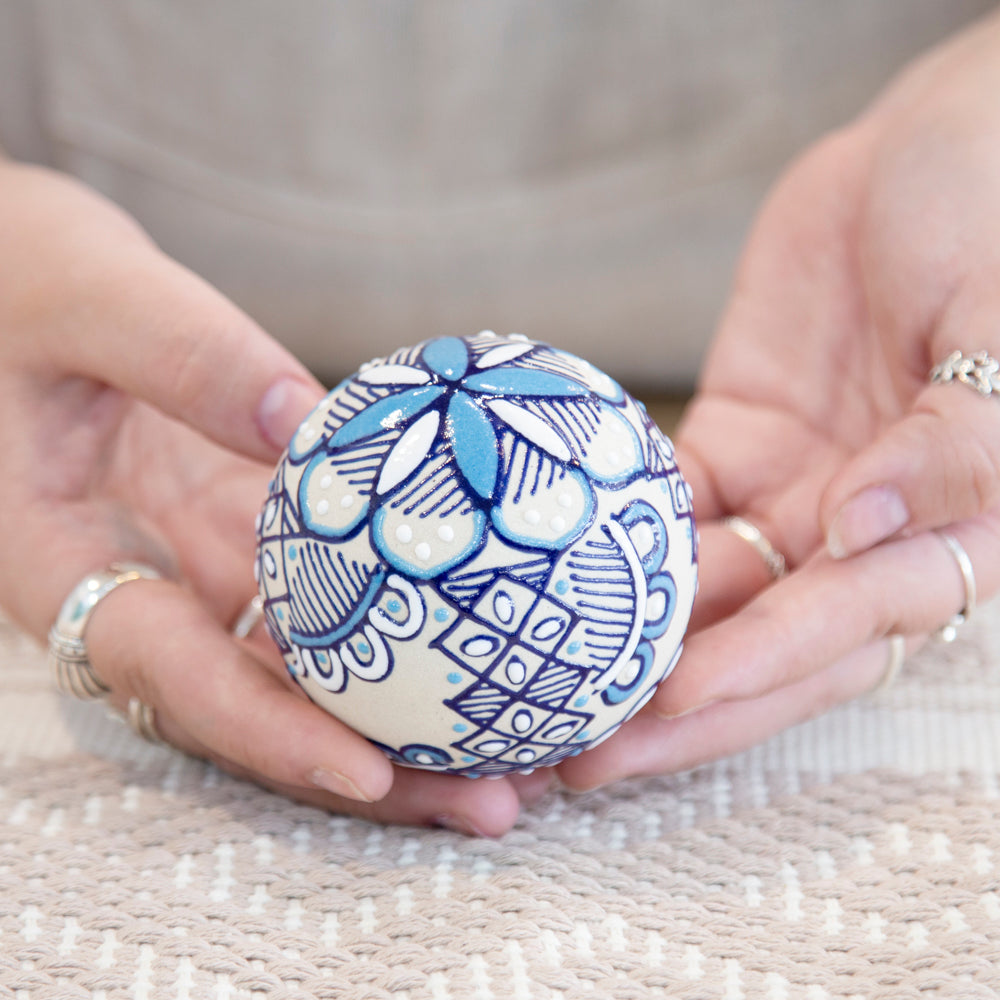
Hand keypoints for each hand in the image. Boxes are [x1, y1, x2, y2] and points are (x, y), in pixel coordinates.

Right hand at [0, 157, 545, 832]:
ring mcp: (200, 565)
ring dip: (406, 715)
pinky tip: (486, 629)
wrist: (16, 279)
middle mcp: (142, 586)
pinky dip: (401, 619)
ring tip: (522, 747)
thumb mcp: (86, 290)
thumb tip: (301, 417)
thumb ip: (177, 348)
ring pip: (304, 666)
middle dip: (370, 769)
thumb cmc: (16, 279)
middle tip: (493, 800)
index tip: (365, 773)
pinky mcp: (248, 532)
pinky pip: (328, 591)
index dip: (265, 734)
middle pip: (259, 705)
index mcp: (65, 562)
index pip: (169, 672)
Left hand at [558, 11, 999, 788]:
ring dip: (628, 642)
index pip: (845, 630)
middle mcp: (863, 532)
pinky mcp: (737, 447)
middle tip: (576, 754)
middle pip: (763, 646)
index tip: (665, 702)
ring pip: (704, 591)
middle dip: (675, 708)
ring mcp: (795, 493)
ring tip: (538, 686)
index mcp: (945, 530)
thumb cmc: (994, 218)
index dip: (758, 670)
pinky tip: (540, 574)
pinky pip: (666, 506)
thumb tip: (860, 527)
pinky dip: (613, 541)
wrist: (932, 147)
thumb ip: (954, 440)